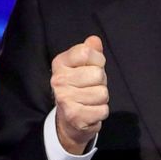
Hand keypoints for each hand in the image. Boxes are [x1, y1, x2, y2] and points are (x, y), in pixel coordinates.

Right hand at [50, 35, 108, 154]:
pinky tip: (90, 111)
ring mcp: (64, 98)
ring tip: (90, 100)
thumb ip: (91, 51)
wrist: (69, 119)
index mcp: (60, 63)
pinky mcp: (74, 116)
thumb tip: (94, 40)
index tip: (92, 67)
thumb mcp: (84, 65)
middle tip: (91, 87)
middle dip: (101, 82)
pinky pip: (103, 110)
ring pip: (102, 93)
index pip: (86, 52)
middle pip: (98, 74)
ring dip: (101, 98)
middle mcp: (58, 80)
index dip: (97, 60)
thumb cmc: (80, 87)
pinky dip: (101, 112)